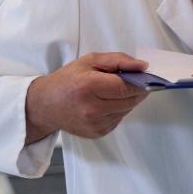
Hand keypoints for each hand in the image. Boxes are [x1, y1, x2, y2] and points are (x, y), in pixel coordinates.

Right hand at [25, 52, 148, 142]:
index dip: (141, 82)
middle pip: (130, 100)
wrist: (45, 105)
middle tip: (133, 81)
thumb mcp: (90, 60)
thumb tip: (143, 66)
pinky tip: (105, 103)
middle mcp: (91, 108)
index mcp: (89, 86)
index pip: (126, 87)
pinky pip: (119, 118)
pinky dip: (118, 110)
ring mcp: (94, 124)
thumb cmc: (68, 79)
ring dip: (127, 100)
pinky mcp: (97, 133)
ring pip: (127, 110)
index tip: (147, 77)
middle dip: (137, 90)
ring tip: (112, 91)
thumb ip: (119, 60)